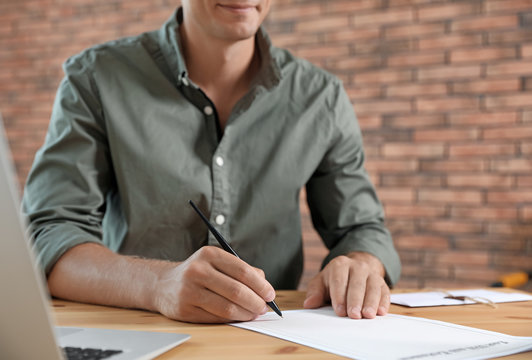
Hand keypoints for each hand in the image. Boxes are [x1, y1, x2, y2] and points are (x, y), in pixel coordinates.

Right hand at [151, 246, 275, 322]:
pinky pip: (215, 318)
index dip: (260, 285)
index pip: (243, 271)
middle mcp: (198, 270)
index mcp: (209, 254)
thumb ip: (242, 270)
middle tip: (264, 307)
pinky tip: (238, 317)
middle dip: (256, 302)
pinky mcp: (185, 309)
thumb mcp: (217, 262)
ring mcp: (189, 291)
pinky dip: (232, 319)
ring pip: (227, 307)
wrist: (164, 284)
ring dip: (246, 314)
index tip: (270, 294)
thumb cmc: (199, 273)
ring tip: (253, 313)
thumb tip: (264, 286)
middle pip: (237, 291)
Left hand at [303, 252, 389, 318]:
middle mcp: (357, 266)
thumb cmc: (335, 279)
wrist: (355, 268)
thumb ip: (315, 292)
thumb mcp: (321, 282)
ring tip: (368, 315)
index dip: (339, 296)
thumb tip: (309, 304)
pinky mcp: (382, 282)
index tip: (340, 311)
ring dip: (371, 302)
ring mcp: (371, 274)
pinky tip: (381, 312)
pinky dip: (384, 302)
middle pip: (357, 284)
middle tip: (354, 315)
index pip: (339, 280)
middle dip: (355, 300)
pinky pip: (385, 291)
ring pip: (373, 287)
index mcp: (340, 264)